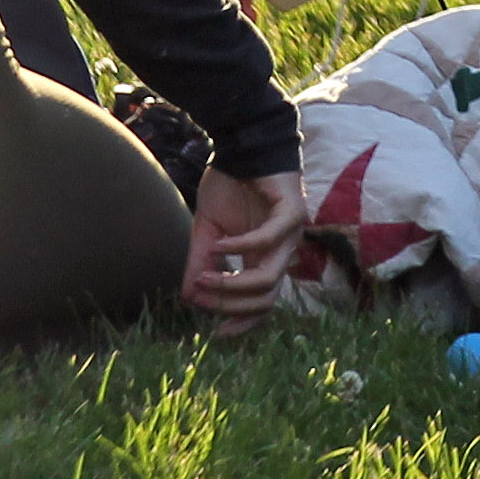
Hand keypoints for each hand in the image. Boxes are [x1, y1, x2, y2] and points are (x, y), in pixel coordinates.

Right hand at [181, 167, 307, 336]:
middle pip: (266, 299)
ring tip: (205, 276)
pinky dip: (242, 247)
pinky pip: (269, 239)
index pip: (262, 304)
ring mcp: (290, 233)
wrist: (241, 143)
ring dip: (233, 283)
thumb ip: (201, 262)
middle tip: (200, 295)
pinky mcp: (292, 211)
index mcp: (264, 258)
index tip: (216, 335)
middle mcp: (282, 251)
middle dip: (230, 304)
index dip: (242, 322)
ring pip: (270, 277)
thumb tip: (188, 297)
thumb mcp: (207, 230)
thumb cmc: (228, 185)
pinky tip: (219, 245)